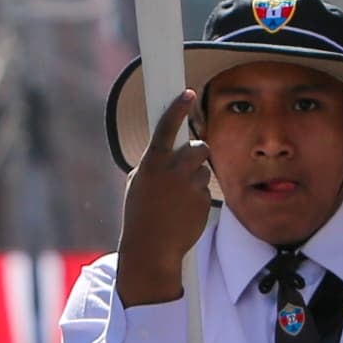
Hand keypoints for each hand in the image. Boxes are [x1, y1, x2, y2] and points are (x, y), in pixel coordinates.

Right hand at [112, 91, 214, 304]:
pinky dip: (197, 199)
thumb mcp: (137, 185)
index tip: (188, 93)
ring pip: (203, 171)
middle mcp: (172, 171)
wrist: (151, 248)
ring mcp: (190, 186)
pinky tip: (183, 212)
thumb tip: (167, 152)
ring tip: (178, 199)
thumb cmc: (140, 215)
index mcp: (152, 164)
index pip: (167, 128)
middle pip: (200, 148)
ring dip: (195, 179)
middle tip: (189, 164)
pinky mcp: (203, 201)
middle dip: (198, 153)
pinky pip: (205, 191)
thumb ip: (153, 165)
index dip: (178, 109)